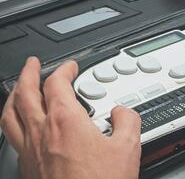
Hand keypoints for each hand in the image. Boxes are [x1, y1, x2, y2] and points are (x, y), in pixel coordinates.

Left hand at [0, 57, 140, 178]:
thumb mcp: (128, 147)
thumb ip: (128, 119)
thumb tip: (122, 111)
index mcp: (66, 122)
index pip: (57, 83)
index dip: (64, 70)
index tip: (71, 67)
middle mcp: (42, 132)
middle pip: (26, 92)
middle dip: (29, 73)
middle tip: (33, 63)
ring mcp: (30, 150)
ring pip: (11, 113)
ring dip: (15, 94)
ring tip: (20, 87)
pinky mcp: (27, 167)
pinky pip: (11, 135)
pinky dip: (13, 120)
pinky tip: (21, 123)